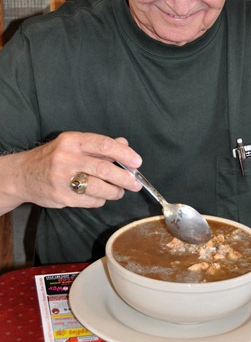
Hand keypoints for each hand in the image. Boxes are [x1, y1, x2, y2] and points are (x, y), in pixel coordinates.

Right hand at [5, 131, 142, 210]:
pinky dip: (100, 200)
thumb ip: (99, 145)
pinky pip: (89, 200)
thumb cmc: (55, 157)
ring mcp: (63, 178)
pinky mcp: (61, 196)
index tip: (137, 162)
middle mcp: (67, 157)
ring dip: (114, 191)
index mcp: (73, 141)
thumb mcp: (74, 144)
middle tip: (135, 183)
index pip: (104, 145)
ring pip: (98, 187)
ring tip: (119, 192)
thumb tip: (125, 145)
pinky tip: (101, 197)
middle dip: (124, 177)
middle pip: (103, 168)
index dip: (124, 154)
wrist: (23, 174)